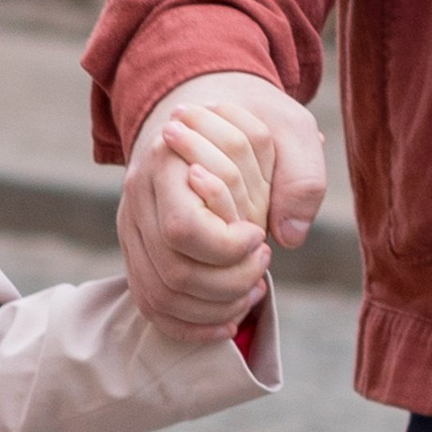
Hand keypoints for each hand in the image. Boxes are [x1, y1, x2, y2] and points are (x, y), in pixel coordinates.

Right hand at [119, 69, 324, 331]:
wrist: (200, 107)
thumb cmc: (250, 117)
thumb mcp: (287, 127)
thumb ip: (300, 176)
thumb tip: (289, 236)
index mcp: (165, 163)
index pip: (181, 229)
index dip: (227, 246)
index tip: (259, 234)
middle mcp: (138, 200)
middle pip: (173, 272)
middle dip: (230, 281)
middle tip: (263, 259)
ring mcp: (132, 230)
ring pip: (160, 295)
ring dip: (216, 306)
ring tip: (253, 288)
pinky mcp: (137, 253)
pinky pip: (151, 304)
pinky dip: (190, 324)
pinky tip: (228, 320)